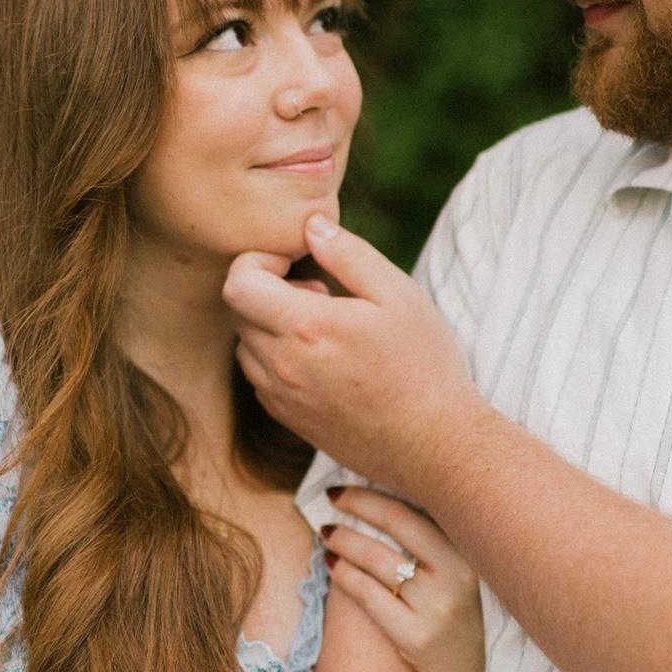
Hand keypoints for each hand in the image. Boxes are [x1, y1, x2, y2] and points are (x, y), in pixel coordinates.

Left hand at [223, 215, 480, 494]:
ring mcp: (282, 398)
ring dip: (270, 326)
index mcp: (306, 327)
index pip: (237, 283)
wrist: (433, 444)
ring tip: (322, 328)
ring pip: (246, 346)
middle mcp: (283, 365)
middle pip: (238, 312)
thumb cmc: (424, 366)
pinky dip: (277, 358)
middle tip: (316, 292)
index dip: (257, 261)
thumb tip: (312, 227)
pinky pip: (261, 378)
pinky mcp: (289, 420)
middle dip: (266, 290)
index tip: (293, 262)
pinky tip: (322, 360)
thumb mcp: (399, 295)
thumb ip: (349, 255)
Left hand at [321, 487, 484, 671]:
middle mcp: (456, 576)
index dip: (375, 495)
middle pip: (398, 526)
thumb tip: (376, 502)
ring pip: (379, 561)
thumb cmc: (452, 619)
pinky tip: (331, 566)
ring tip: (326, 536)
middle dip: (358, 506)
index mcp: (467, 554)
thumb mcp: (455, 576)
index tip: (345, 488)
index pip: (416, 509)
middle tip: (330, 501)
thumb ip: (429, 544)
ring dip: (346, 543)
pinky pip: (370, 597)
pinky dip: (346, 577)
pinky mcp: (417, 637)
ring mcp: (437, 608)